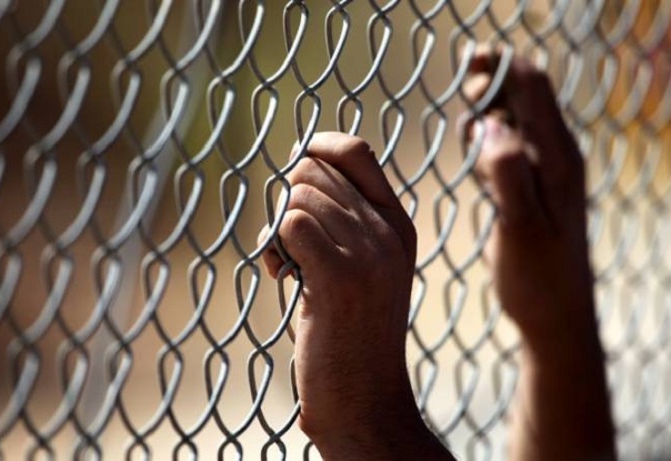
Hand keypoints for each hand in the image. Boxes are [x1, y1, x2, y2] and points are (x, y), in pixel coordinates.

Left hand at [259, 133, 452, 459]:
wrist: (365, 399)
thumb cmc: (351, 334)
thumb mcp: (366, 267)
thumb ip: (346, 221)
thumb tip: (299, 170)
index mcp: (398, 223)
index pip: (355, 150)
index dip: (316, 148)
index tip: (295, 170)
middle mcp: (388, 231)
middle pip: (312, 170)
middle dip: (288, 202)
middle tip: (292, 247)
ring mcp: (368, 252)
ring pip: (295, 195)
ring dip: (277, 231)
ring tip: (290, 269)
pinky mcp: (339, 275)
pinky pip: (289, 223)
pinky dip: (272, 248)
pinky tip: (282, 277)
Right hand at [465, 52, 594, 352]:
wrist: (556, 316)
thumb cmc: (538, 278)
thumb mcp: (520, 228)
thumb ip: (507, 173)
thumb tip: (490, 125)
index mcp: (557, 158)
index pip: (533, 84)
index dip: (502, 64)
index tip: (469, 63)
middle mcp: (555, 156)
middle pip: (525, 92)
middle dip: (492, 84)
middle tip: (466, 106)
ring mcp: (544, 170)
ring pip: (514, 117)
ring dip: (488, 113)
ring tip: (472, 143)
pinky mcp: (532, 186)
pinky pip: (508, 144)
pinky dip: (488, 140)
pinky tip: (477, 165)